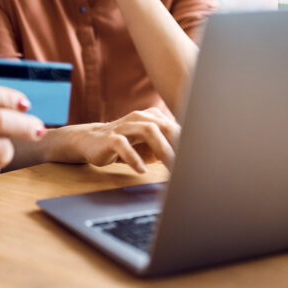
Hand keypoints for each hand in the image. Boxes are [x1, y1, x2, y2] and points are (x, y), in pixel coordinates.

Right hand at [63, 107, 179, 172]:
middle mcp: (140, 117)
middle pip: (165, 126)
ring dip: (162, 149)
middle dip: (178, 145)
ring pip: (148, 131)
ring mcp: (125, 126)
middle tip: (187, 164)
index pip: (175, 127)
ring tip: (170, 166)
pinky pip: (123, 145)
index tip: (197, 158)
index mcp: (152, 117)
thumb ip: (166, 145)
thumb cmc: (124, 143)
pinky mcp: (110, 138)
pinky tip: (142, 170)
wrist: (90, 140)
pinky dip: (134, 158)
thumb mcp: (147, 143)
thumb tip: (189, 157)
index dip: (188, 141)